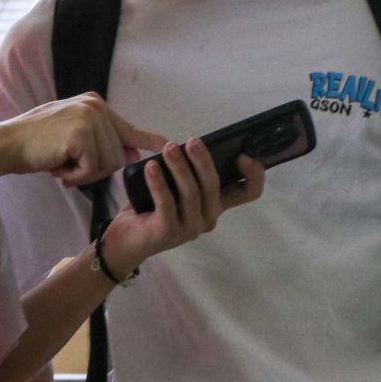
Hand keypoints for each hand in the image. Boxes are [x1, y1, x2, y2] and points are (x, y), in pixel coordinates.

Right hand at [0, 93, 165, 186]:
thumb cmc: (36, 145)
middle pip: (118, 154)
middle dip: (94, 169)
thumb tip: (133, 154)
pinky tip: (57, 166)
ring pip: (107, 164)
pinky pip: (92, 169)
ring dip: (83, 174)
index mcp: (94, 104)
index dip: (149, 139)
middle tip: (67, 165)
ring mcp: (89, 117)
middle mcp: (95, 106)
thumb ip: (100, 141)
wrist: (6, 144)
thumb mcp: (72, 137)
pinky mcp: (81, 134)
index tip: (168, 145)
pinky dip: (75, 176)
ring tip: (60, 163)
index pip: (129, 127)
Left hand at [102, 140, 265, 272]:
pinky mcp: (168, 232)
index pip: (248, 192)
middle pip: (214, 186)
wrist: (126, 240)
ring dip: (179, 167)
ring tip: (168, 148)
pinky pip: (166, 202)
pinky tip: (151, 167)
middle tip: (192, 142)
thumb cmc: (151, 208)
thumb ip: (188, 172)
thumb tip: (191, 144)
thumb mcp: (175, 187)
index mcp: (215, 205)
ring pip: (191, 193)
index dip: (254, 174)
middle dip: (203, 161)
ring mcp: (189, 228)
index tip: (244, 154)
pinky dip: (159, 182)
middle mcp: (208, 218)